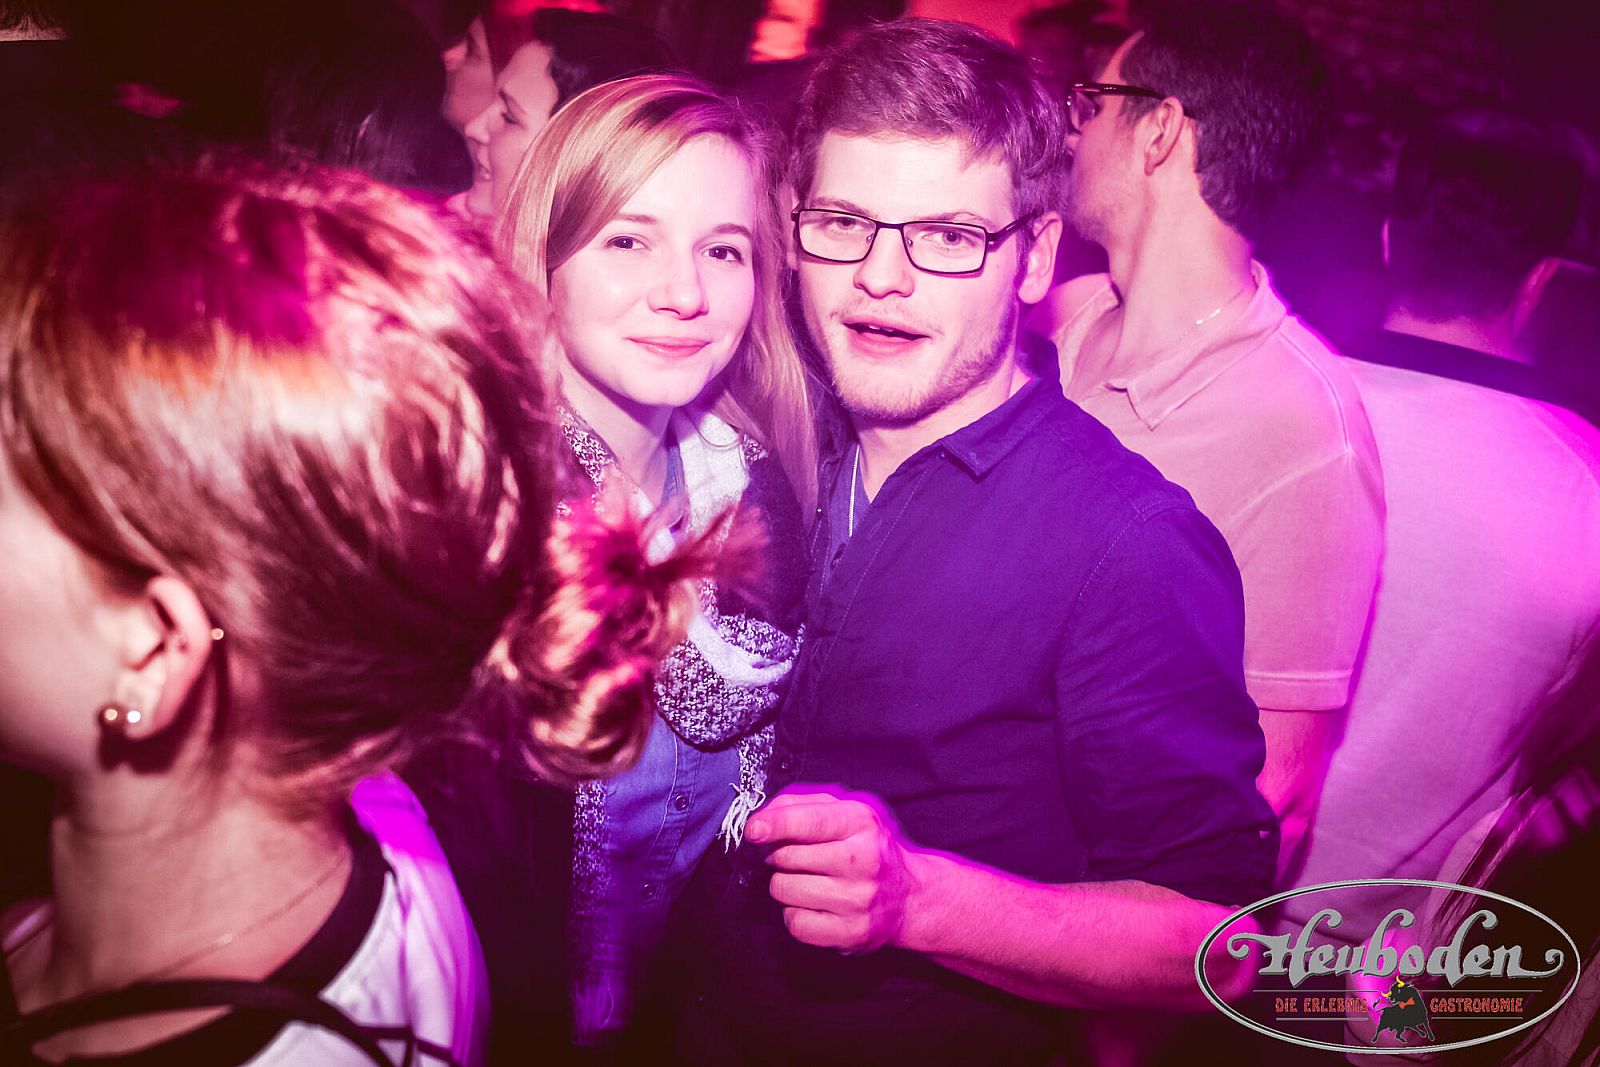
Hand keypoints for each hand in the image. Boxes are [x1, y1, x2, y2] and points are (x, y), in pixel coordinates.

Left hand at [745, 788, 916, 953]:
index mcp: (861, 822)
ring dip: (785, 884)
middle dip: (777, 855)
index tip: (753, 831)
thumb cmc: (867, 847)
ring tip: (807, 881)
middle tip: (793, 857)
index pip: (810, 821)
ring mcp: (857, 900)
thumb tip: (761, 820)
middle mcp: (863, 860)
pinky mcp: (850, 933)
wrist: (908, 896)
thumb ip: (802, 805)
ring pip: (784, 889)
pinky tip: (812, 905)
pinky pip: (794, 923)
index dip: (774, 824)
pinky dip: (794, 914)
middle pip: (786, 856)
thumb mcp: (845, 811)